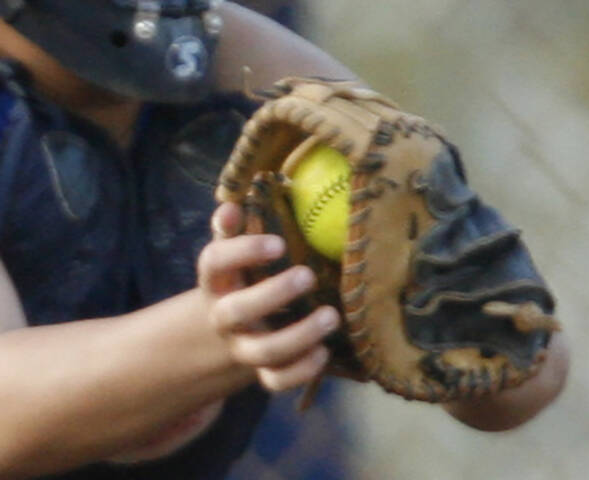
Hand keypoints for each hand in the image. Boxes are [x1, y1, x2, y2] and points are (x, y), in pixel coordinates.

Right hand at [197, 202, 339, 391]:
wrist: (229, 332)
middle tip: (307, 275)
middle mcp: (224, 316)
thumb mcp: (235, 256)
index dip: (242, 252)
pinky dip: (301, 370)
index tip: (279, 243)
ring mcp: (243, 347)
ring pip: (264, 351)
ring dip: (299, 336)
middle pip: (237, 311)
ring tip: (332, 315)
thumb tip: (234, 203)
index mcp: (216, 280)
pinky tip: (324, 352)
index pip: (215, 262)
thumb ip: (234, 231)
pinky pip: (277, 382)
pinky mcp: (263, 371)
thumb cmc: (243, 280)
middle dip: (273, 295)